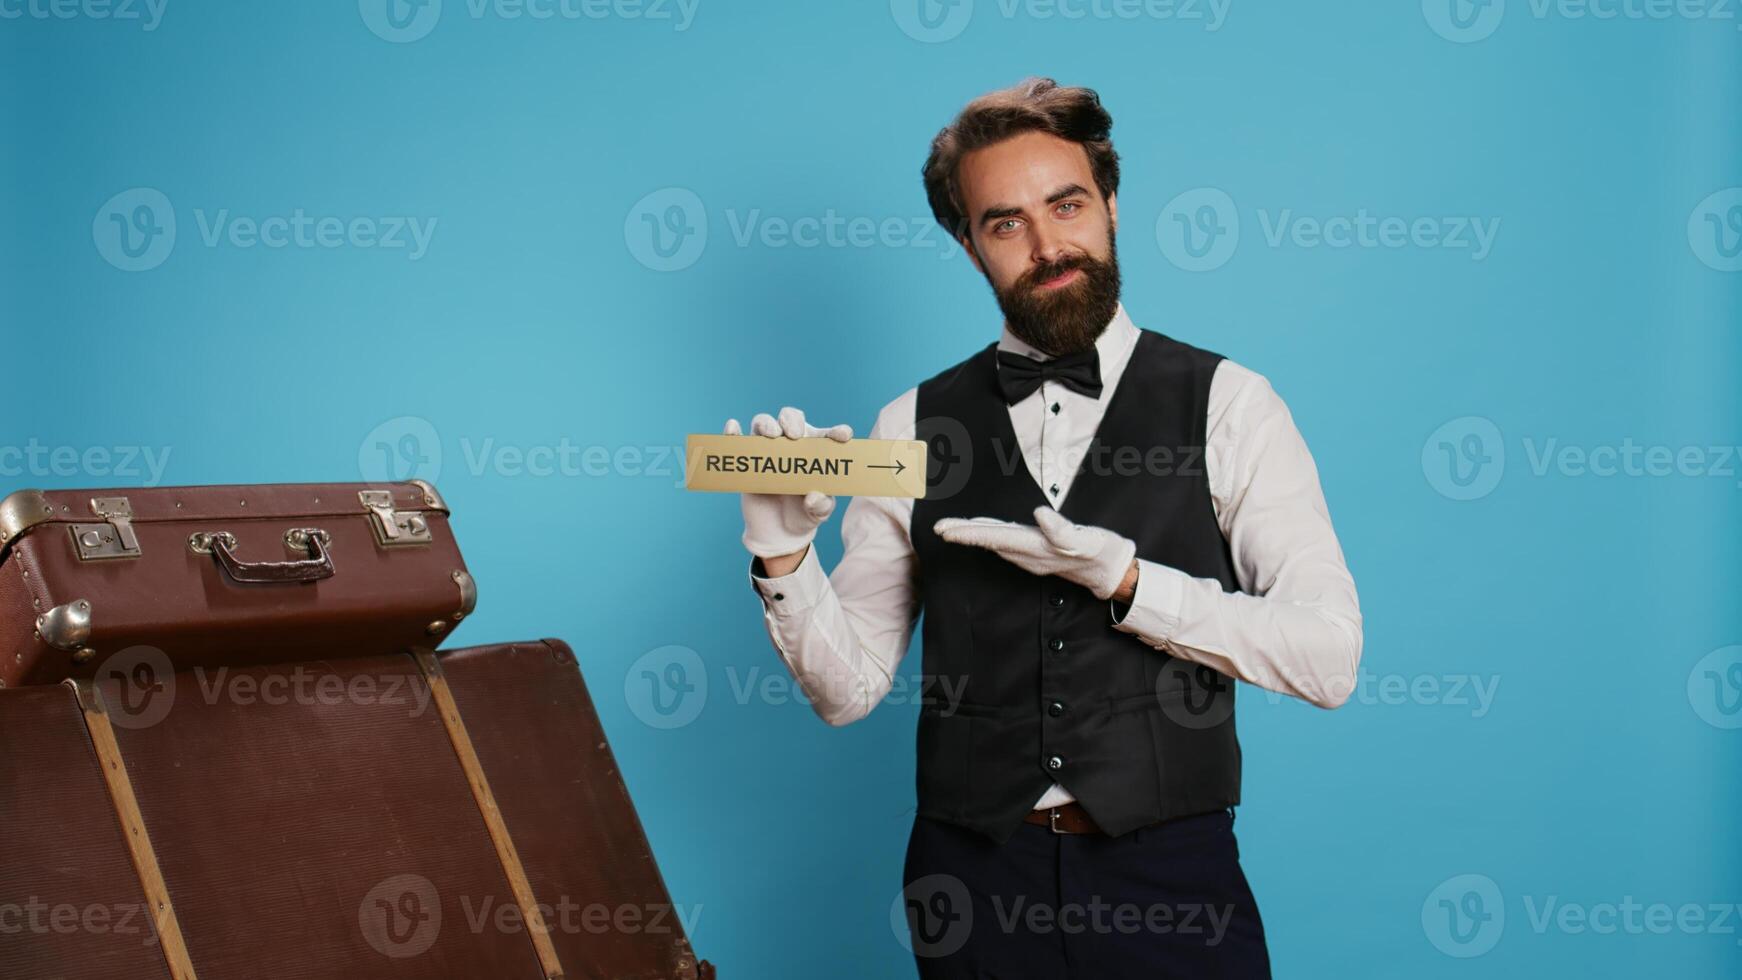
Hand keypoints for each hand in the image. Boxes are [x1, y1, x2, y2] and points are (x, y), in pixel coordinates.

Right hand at [723, 407, 853, 563]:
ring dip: (767, 424)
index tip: (843, 436)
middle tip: (795, 436)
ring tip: (772, 436)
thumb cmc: (804, 516)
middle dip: (793, 420)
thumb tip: (813, 496)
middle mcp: (792, 446)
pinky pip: (738, 440)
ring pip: (764, 423)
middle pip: (791, 418)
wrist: (778, 533)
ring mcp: (768, 450)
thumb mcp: (819, 514)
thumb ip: (821, 506)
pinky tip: (734, 426)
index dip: (837, 431)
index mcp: (816, 453)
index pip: (828, 435)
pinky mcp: (748, 460)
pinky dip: (734, 431)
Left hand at [933, 505, 1137, 600]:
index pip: (994, 538)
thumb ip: (1063, 530)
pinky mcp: (1036, 551)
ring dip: (972, 535)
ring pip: (995, 542)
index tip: (946, 531)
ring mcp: (1031, 555)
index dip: (968, 533)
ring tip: (951, 527)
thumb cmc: (1101, 552)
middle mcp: (1028, 554)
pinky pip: (1005, 541)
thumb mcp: (1087, 540)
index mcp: (1036, 548)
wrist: (1112, 571)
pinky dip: (989, 534)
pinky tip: (983, 528)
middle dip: (962, 535)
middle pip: (988, 542)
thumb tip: (1039, 514)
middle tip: (937, 528)